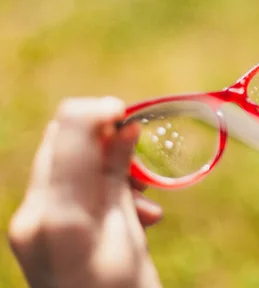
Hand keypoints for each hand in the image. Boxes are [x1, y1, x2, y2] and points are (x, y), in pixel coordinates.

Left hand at [8, 97, 163, 287]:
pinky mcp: (35, 228)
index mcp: (61, 217)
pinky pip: (64, 186)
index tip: (130, 113)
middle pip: (61, 142)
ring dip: (104, 163)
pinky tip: (130, 212)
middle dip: (103, 137)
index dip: (99, 111)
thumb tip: (127, 125)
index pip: (68, 133)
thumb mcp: (131, 235)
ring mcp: (29, 223)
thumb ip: (120, 177)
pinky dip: (96, 185)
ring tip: (142, 195)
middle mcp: (33, 215)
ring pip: (64, 161)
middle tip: (138, 156)